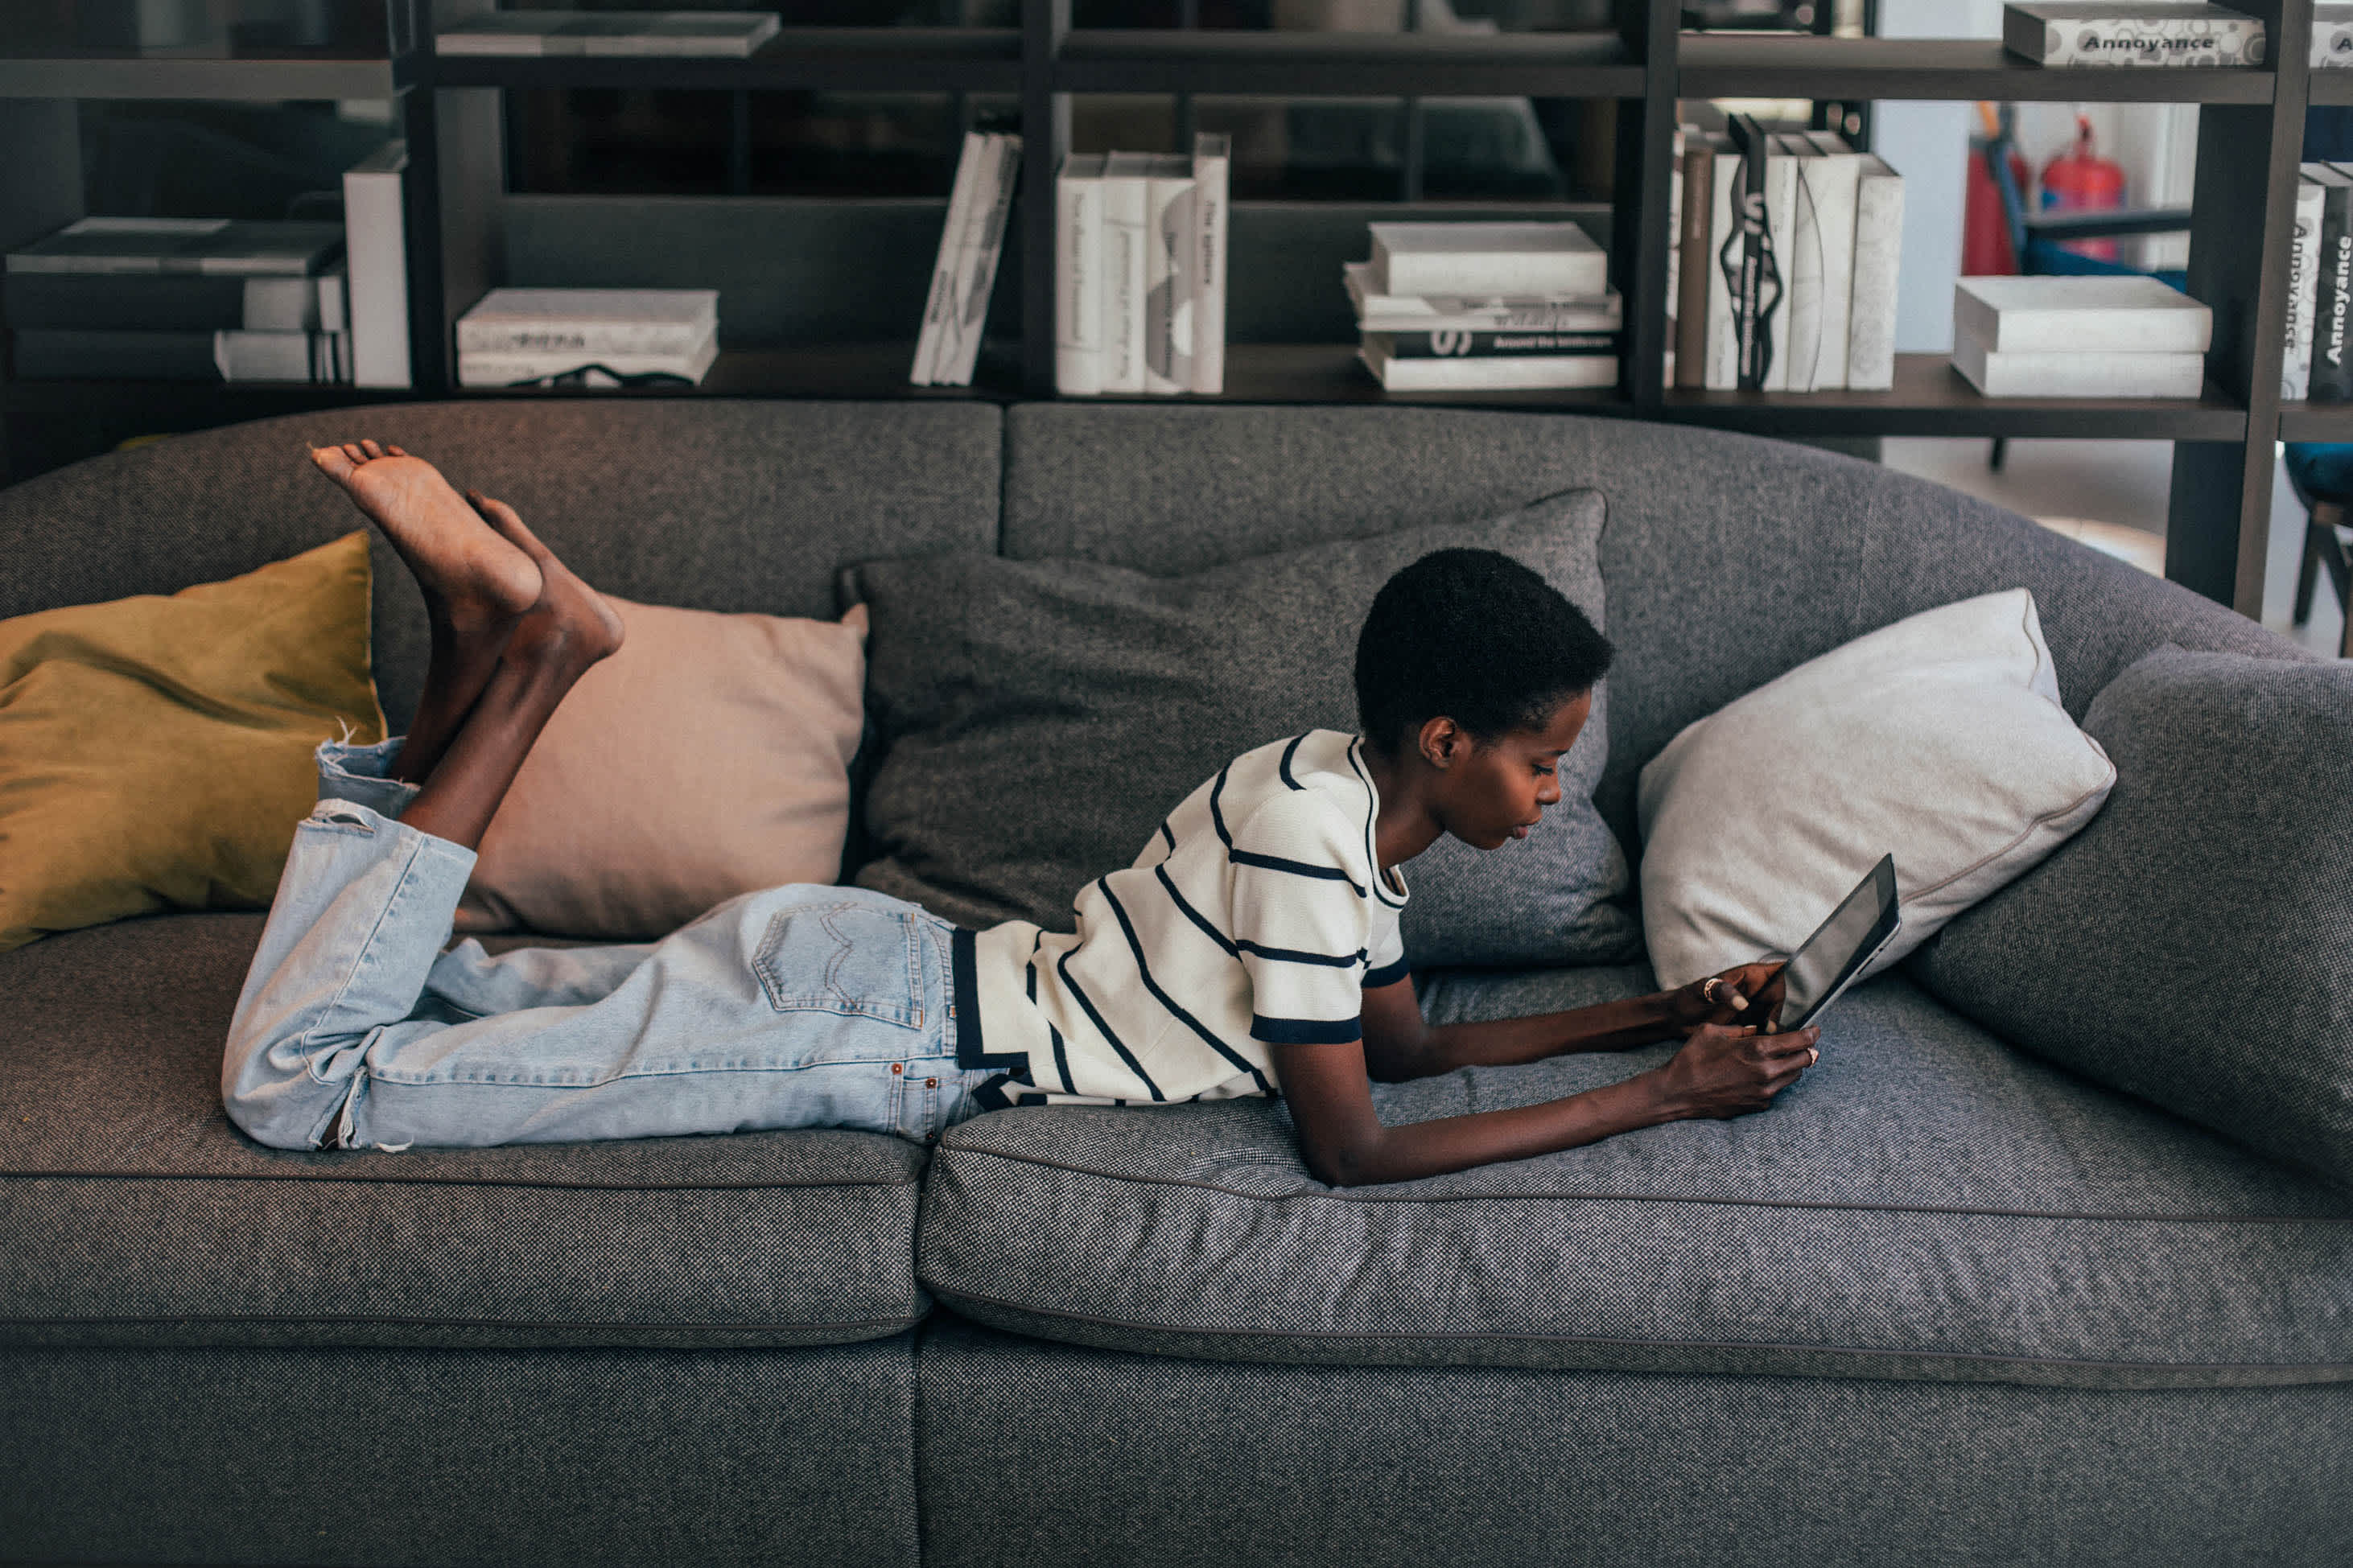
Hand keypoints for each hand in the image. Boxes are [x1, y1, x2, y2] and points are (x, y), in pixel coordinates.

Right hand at [1647, 1021, 1820, 1120]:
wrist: (1678, 1092)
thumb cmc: (1692, 1058)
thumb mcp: (1713, 1032)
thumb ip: (1740, 1029)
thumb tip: (1757, 1030)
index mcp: (1757, 1049)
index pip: (1799, 1041)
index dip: (1812, 1033)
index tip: (1815, 1030)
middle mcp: (1766, 1072)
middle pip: (1805, 1060)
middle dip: (1808, 1050)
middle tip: (1806, 1044)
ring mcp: (1764, 1091)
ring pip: (1794, 1077)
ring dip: (1794, 1065)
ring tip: (1784, 1058)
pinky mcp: (1758, 1105)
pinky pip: (1777, 1090)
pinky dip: (1776, 1080)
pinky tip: (1763, 1074)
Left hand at [1664, 961, 1786, 1034]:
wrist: (1676, 1019)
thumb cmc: (1687, 999)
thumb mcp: (1702, 991)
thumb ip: (1722, 991)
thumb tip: (1743, 1003)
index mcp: (1748, 975)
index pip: (1777, 973)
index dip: (1782, 988)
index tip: (1775, 1006)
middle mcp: (1754, 990)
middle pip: (1779, 999)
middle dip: (1778, 1015)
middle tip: (1769, 1032)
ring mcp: (1752, 1007)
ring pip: (1774, 1016)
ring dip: (1773, 1029)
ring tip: (1764, 1041)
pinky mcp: (1748, 1023)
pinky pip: (1764, 1029)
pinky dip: (1764, 1038)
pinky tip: (1757, 1047)